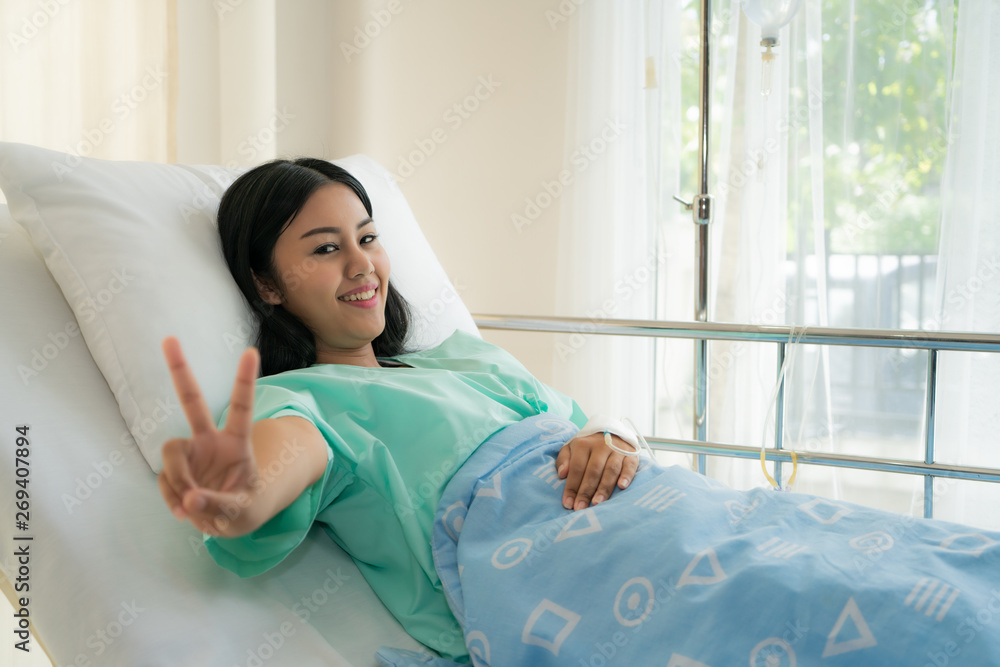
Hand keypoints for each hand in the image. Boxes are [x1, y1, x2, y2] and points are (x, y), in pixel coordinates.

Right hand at [157, 336, 260, 536]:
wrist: (229, 521)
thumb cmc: (246, 509)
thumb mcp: (243, 512)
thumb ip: (218, 504)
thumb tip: (190, 498)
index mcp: (237, 442)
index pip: (242, 407)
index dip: (244, 380)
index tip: (251, 351)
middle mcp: (211, 440)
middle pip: (193, 402)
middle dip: (180, 370)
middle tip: (169, 338)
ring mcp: (191, 454)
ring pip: (170, 452)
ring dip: (177, 480)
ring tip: (191, 506)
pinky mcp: (174, 471)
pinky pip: (164, 481)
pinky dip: (172, 499)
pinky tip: (184, 511)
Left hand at [556, 432, 637, 510]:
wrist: (612, 432)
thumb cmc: (587, 447)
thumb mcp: (571, 448)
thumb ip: (563, 460)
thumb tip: (562, 474)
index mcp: (583, 444)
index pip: (576, 468)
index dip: (572, 487)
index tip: (568, 504)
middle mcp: (601, 446)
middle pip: (593, 471)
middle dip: (586, 491)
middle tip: (581, 508)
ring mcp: (617, 450)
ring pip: (611, 470)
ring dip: (604, 488)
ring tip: (597, 503)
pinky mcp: (631, 455)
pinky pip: (630, 466)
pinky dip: (627, 476)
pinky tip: (622, 487)